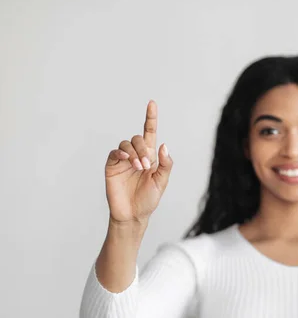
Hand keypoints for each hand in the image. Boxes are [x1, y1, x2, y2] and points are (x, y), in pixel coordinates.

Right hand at [105, 100, 172, 223]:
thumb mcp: (162, 181)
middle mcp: (136, 155)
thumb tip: (164, 145)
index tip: (152, 103)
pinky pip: (114, 152)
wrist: (133, 214)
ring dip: (134, 152)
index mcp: (150, 157)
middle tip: (145, 166)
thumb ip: (165, 164)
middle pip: (137, 138)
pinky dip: (120, 152)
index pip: (150, 133)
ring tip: (138, 167)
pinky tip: (125, 159)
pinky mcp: (112, 166)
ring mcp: (123, 160)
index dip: (151, 118)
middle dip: (143, 149)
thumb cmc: (149, 199)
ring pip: (126, 143)